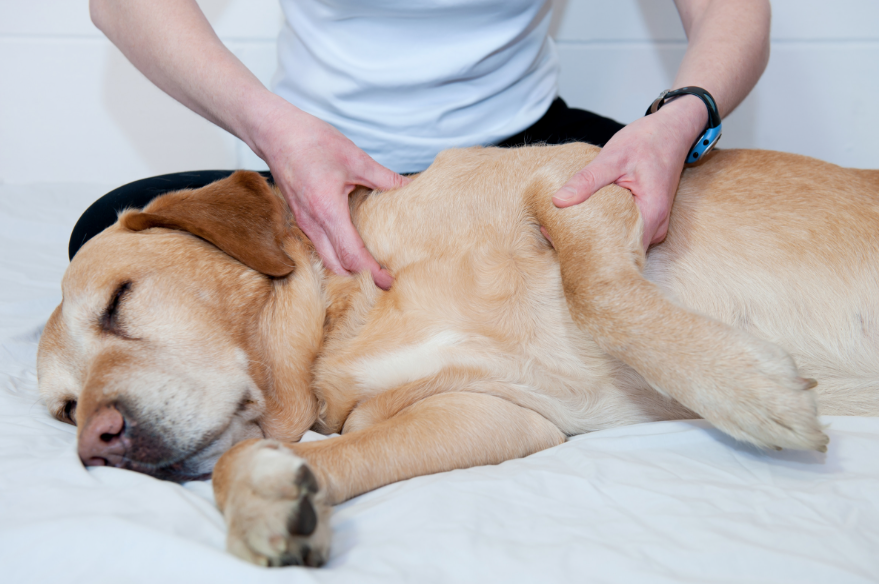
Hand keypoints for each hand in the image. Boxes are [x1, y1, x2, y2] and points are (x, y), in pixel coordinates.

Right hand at [253, 102, 409, 288]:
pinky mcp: (301, 219)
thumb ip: (384, 177)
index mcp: (328, 211)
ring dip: (348, 269)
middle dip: (361, 278)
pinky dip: (337, 256)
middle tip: (385, 280)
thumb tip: (409, 187)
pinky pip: (320, 247)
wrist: (274, 132)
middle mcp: (313, 223)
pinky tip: (353, 249)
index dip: (372, 273)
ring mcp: (304, 223)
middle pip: (338, 267)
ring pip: (326, 260)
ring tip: (372, 269)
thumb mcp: (354, 157)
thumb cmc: (310, 141)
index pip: (352, 256)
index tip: (388, 282)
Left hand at [551, 96, 706, 249]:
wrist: (673, 130)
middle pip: (619, 249)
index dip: (590, 248)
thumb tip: (558, 201)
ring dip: (597, 235)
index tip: (562, 242)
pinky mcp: (647, 218)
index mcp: (651, 214)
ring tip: (566, 228)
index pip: (619, 248)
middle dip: (589, 244)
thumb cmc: (648, 141)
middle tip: (556, 235)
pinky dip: (605, 225)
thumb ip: (587, 180)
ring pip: (621, 240)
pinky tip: (585, 219)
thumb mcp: (612, 157)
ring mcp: (653, 224)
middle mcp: (656, 226)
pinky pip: (624, 229)